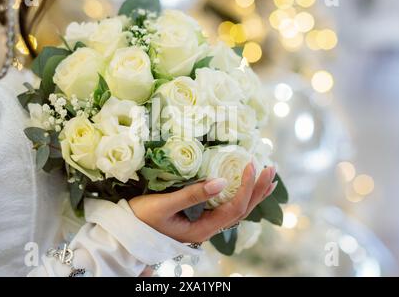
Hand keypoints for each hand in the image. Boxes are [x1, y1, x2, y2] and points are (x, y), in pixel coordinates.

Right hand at [129, 164, 277, 242]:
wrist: (127, 235)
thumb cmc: (141, 219)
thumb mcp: (164, 205)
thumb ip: (192, 194)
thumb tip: (223, 180)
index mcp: (203, 229)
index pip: (235, 207)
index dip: (247, 186)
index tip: (251, 163)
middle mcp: (209, 230)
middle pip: (242, 210)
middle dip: (259, 190)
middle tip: (271, 168)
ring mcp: (205, 225)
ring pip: (237, 211)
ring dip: (253, 193)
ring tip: (267, 178)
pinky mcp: (200, 220)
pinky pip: (227, 208)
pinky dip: (240, 196)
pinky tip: (243, 187)